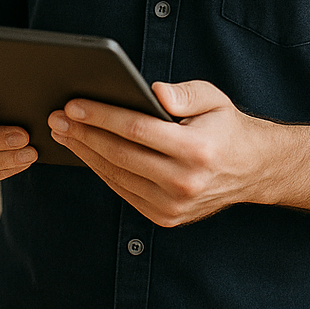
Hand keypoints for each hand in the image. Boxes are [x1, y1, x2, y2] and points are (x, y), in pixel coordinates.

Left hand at [47, 80, 309, 225]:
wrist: (252, 170)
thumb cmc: (225, 126)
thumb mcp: (213, 97)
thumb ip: (184, 92)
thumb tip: (153, 91)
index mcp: (196, 150)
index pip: (137, 129)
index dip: (102, 116)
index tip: (74, 105)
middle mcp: (184, 182)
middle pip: (120, 155)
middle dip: (84, 135)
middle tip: (56, 118)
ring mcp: (174, 205)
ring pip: (117, 176)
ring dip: (86, 154)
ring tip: (63, 133)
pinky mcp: (165, 217)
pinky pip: (124, 191)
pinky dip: (101, 171)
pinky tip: (85, 152)